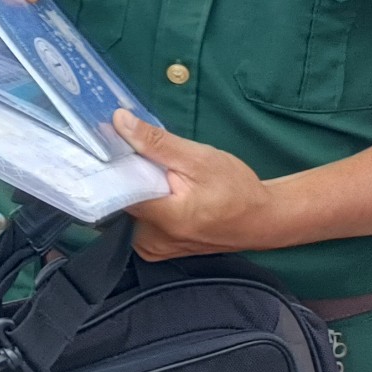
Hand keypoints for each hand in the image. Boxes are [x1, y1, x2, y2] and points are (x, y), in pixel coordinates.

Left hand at [116, 109, 277, 258]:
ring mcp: (153, 249)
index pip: (115, 190)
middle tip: (144, 159)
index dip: (110, 166)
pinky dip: (144, 202)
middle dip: (127, 176)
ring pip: (127, 210)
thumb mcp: (199, 158)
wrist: (263, 220)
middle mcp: (150, 241)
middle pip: (119, 200)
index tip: (109, 145)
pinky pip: (137, 220)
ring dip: (136, 189)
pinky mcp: (155, 250)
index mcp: (163, 219)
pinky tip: (161, 191)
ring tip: (157, 175)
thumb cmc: (236, 189)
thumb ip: (156, 142)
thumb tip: (119, 121)